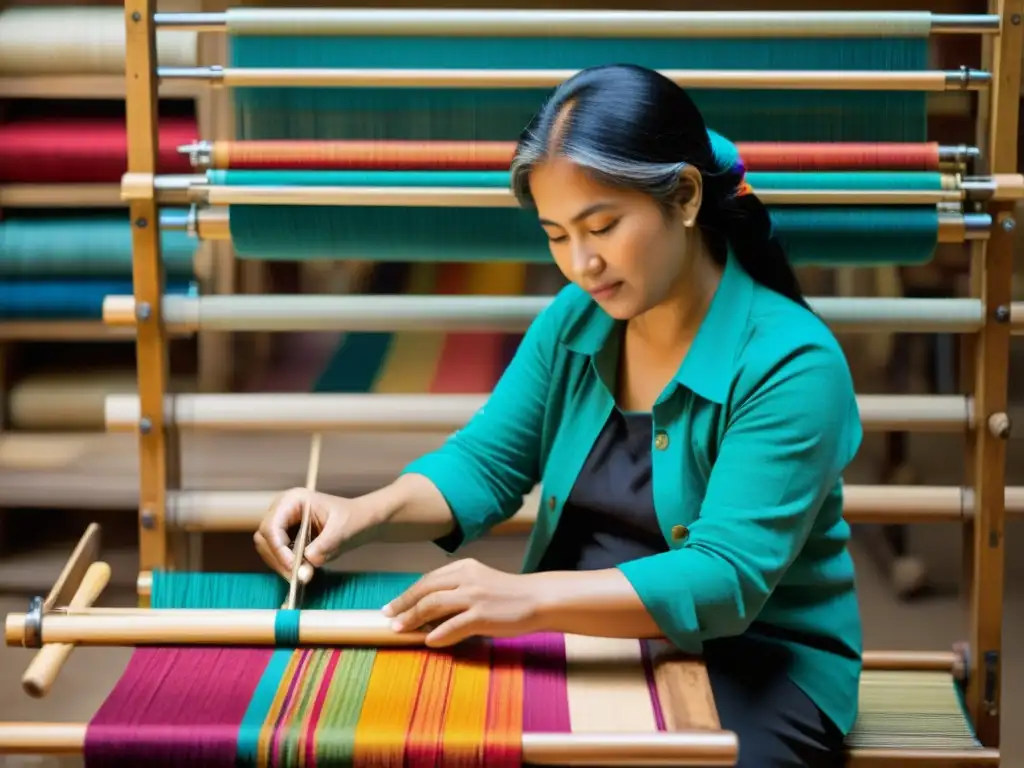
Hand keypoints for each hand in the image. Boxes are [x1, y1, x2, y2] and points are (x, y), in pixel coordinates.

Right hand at [254, 488, 382, 580]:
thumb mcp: (342, 531)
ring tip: (302, 576)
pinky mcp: (286, 537)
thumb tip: (308, 561)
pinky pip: (277, 554)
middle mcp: (282, 510)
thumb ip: (325, 545)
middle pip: (265, 537)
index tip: (292, 566)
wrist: (361, 522)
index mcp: (294, 500)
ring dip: (281, 564)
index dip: (278, 547)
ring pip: (267, 548)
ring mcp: (282, 523)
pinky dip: (285, 565)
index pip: (272, 526)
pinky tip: (302, 572)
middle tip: (296, 576)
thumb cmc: (353, 519)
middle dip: (278, 558)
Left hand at [382, 558, 543, 646]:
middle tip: (389, 617)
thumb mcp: (481, 582)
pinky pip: (454, 625)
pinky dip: (438, 634)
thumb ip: (458, 590)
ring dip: (413, 618)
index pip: (428, 579)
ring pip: (434, 605)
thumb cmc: (510, 594)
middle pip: (426, 590)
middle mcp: (467, 577)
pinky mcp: (483, 615)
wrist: (539, 599)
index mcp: (465, 567)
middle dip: (404, 605)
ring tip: (400, 630)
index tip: (393, 605)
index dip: (408, 593)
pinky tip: (429, 642)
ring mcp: (475, 596)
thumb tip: (429, 612)